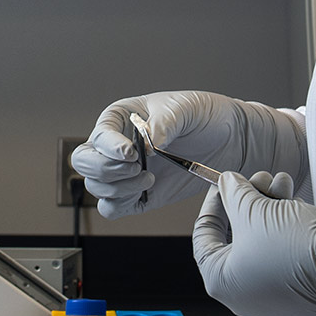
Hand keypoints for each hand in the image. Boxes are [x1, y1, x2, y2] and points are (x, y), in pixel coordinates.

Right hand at [70, 91, 304, 219]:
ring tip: (149, 177)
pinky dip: (120, 204)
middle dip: (105, 169)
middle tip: (135, 167)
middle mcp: (116, 145)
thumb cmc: (205, 115)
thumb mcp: (187, 108)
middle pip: (84, 162)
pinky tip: (146, 189)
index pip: (99, 134)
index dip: (109, 146)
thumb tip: (149, 142)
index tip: (132, 153)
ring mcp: (125, 172)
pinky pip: (111, 207)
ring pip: (95, 187)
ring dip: (118, 187)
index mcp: (122, 118)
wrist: (231, 140)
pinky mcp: (137, 195)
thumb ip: (166, 122)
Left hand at [193, 172, 315, 315]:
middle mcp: (245, 297)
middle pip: (237, 238)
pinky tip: (298, 205)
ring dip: (271, 208)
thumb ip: (234, 193)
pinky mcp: (302, 294)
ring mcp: (275, 298)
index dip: (213, 204)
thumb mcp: (255, 210)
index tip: (223, 184)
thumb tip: (227, 184)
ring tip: (283, 183)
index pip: (204, 238)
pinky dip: (288, 230)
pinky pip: (286, 256)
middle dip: (249, 201)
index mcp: (223, 283)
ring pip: (264, 244)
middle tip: (261, 178)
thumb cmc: (296, 246)